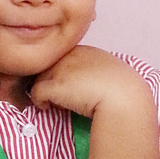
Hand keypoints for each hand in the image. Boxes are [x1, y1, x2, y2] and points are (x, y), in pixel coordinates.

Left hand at [30, 45, 150, 118]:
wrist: (123, 99)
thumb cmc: (123, 91)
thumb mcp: (111, 73)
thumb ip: (96, 72)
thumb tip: (88, 84)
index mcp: (85, 50)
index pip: (63, 58)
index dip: (63, 72)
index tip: (70, 86)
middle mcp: (70, 55)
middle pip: (49, 66)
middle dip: (52, 80)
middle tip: (62, 96)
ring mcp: (60, 69)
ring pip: (40, 78)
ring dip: (47, 91)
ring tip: (59, 103)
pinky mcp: (54, 85)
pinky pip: (36, 93)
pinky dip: (39, 102)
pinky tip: (48, 107)